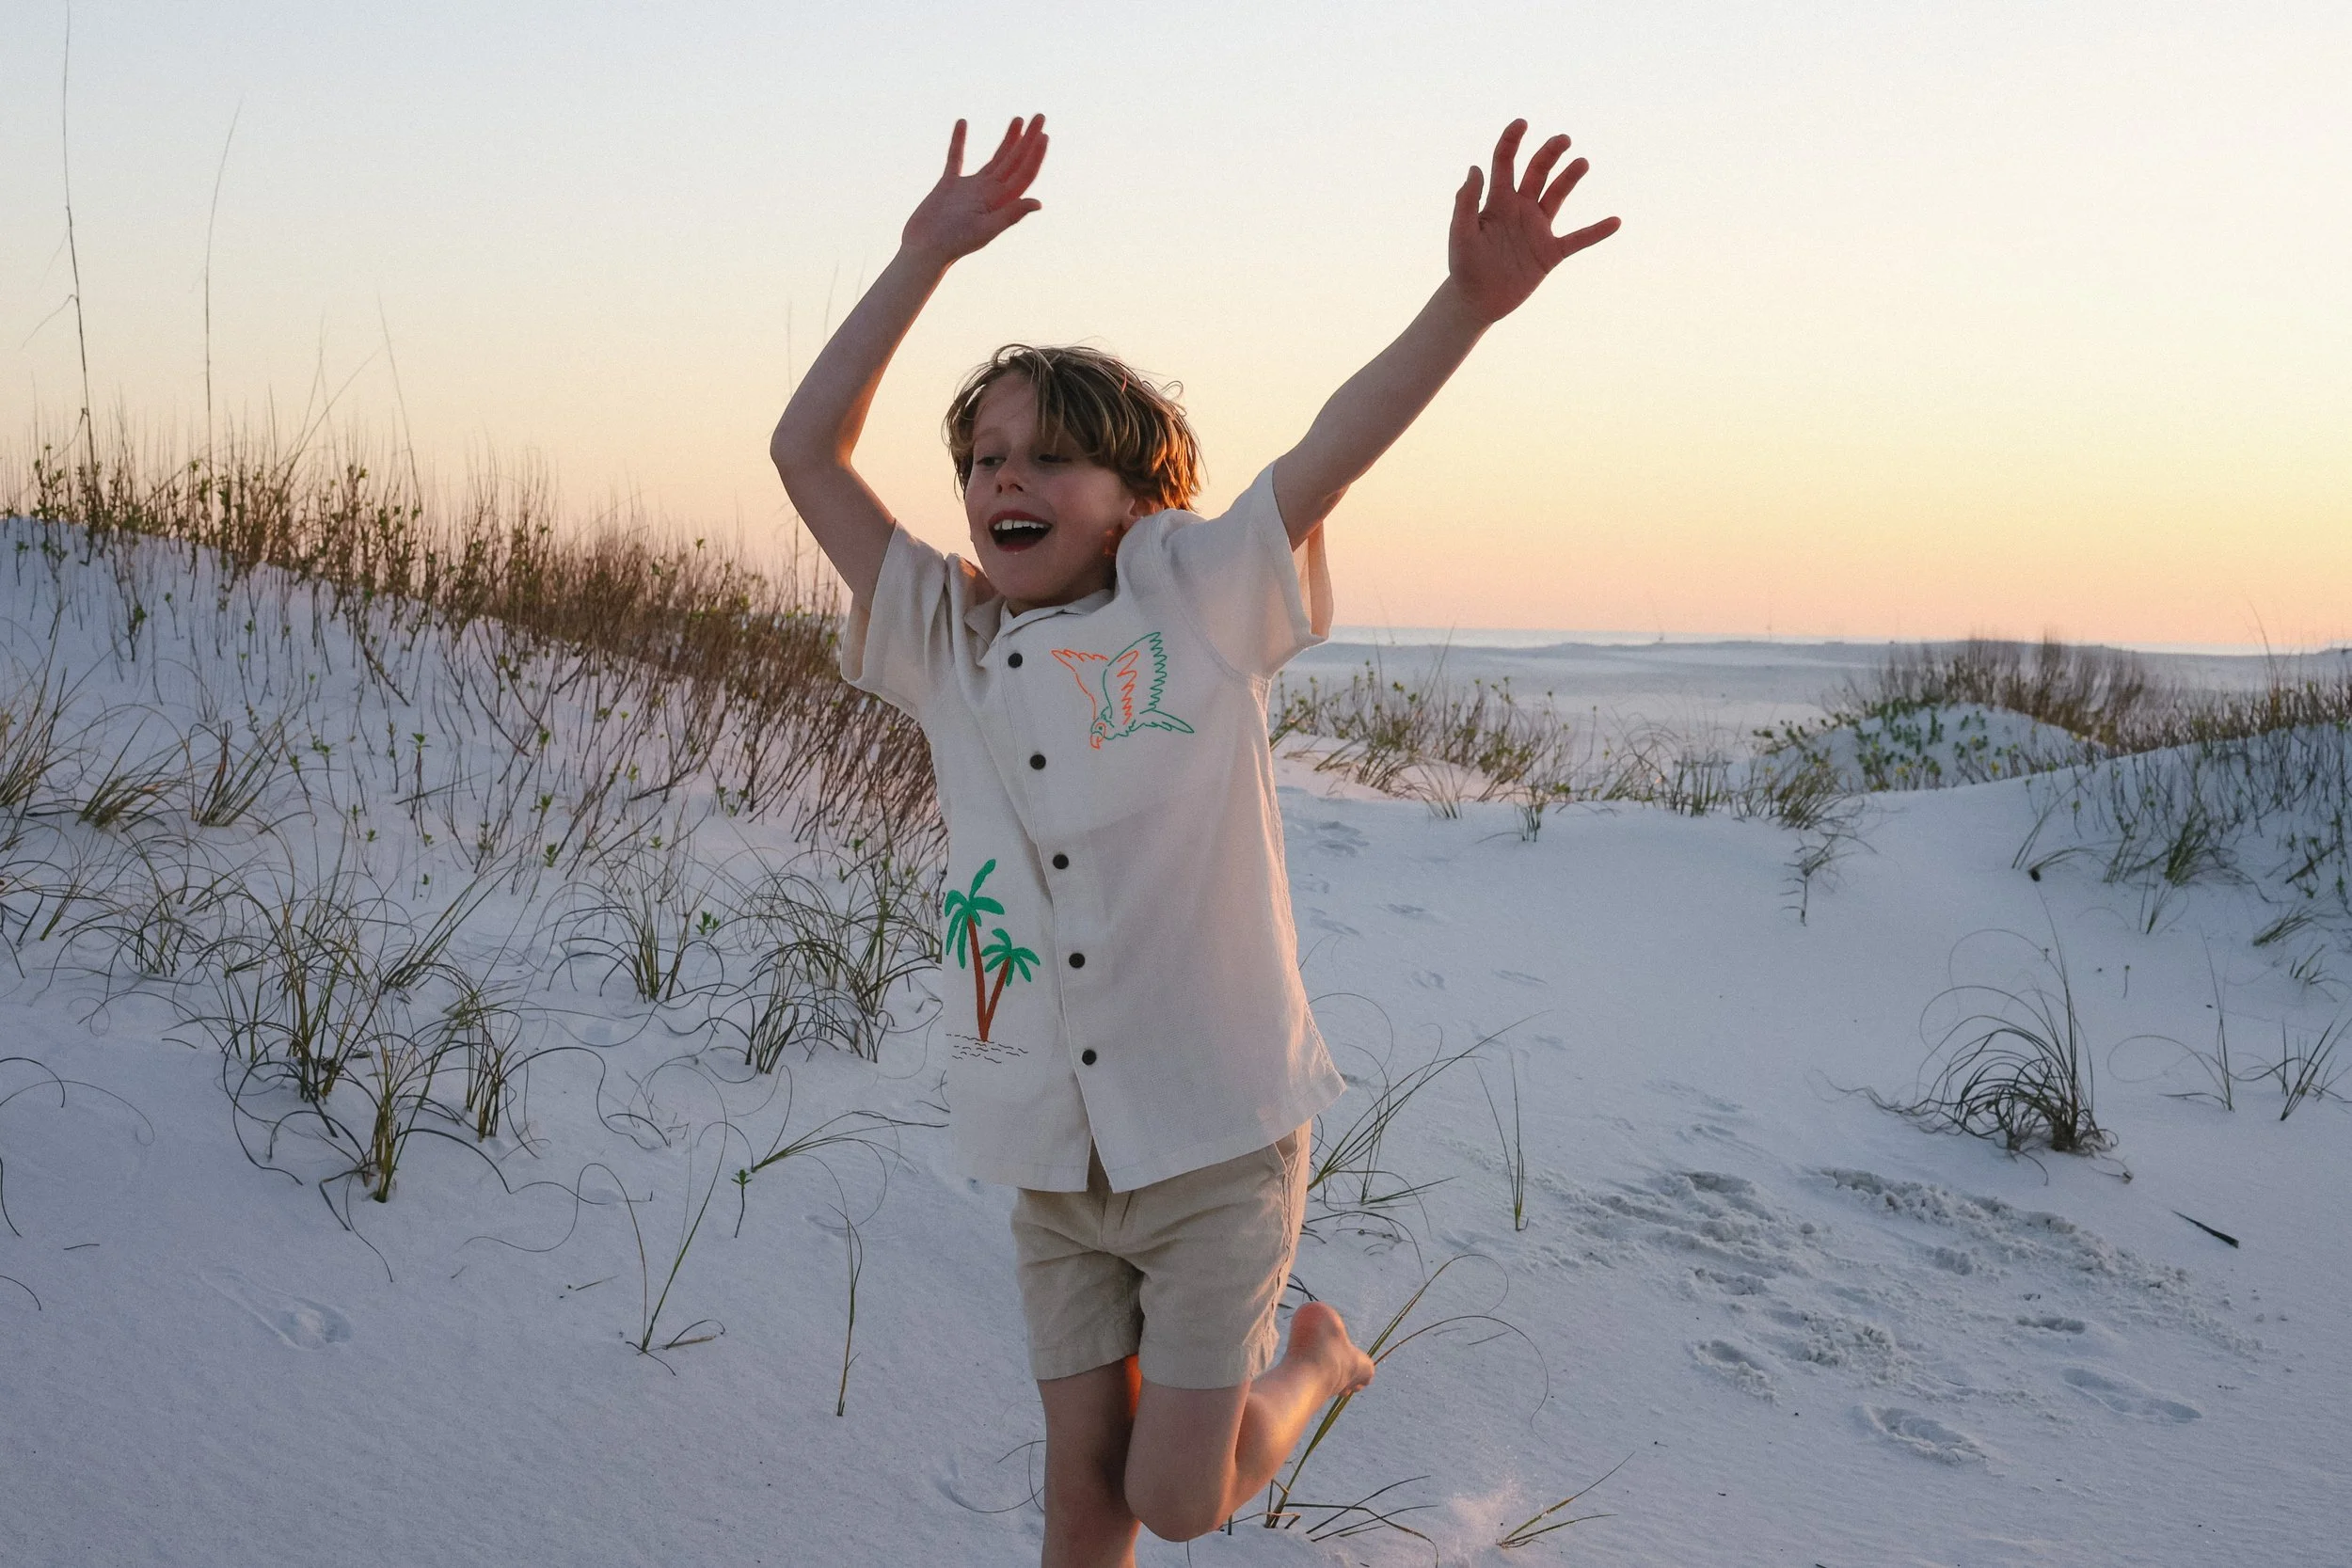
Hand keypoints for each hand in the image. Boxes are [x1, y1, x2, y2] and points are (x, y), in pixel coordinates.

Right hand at [902, 116, 1048, 262]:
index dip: (1035, 155)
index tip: (1043, 135)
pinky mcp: (948, 185)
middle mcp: (989, 194)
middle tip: (1040, 116)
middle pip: (1014, 161)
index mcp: (1000, 202)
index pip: (1023, 174)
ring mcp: (970, 189)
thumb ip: (1010, 214)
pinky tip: (962, 123)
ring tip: (1018, 119)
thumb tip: (1038, 203)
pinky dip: (959, 141)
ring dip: (1008, 139)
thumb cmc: (954, 243)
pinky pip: (956, 159)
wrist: (924, 249)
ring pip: (995, 159)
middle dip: (1028, 139)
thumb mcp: (985, 229)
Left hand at [1446, 120, 1619, 323]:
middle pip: (1537, 172)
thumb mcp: (1461, 233)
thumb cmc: (1464, 265)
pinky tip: (1615, 222)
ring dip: (1569, 177)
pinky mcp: (1550, 252)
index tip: (1522, 123)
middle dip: (1549, 153)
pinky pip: (1578, 239)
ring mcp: (1537, 229)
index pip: (1506, 162)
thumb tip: (1476, 167)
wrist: (1476, 300)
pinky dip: (1596, 232)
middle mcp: (1519, 208)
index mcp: (1497, 201)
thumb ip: (1466, 202)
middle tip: (1563, 139)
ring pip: (1557, 195)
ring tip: (1582, 162)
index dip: (1512, 140)